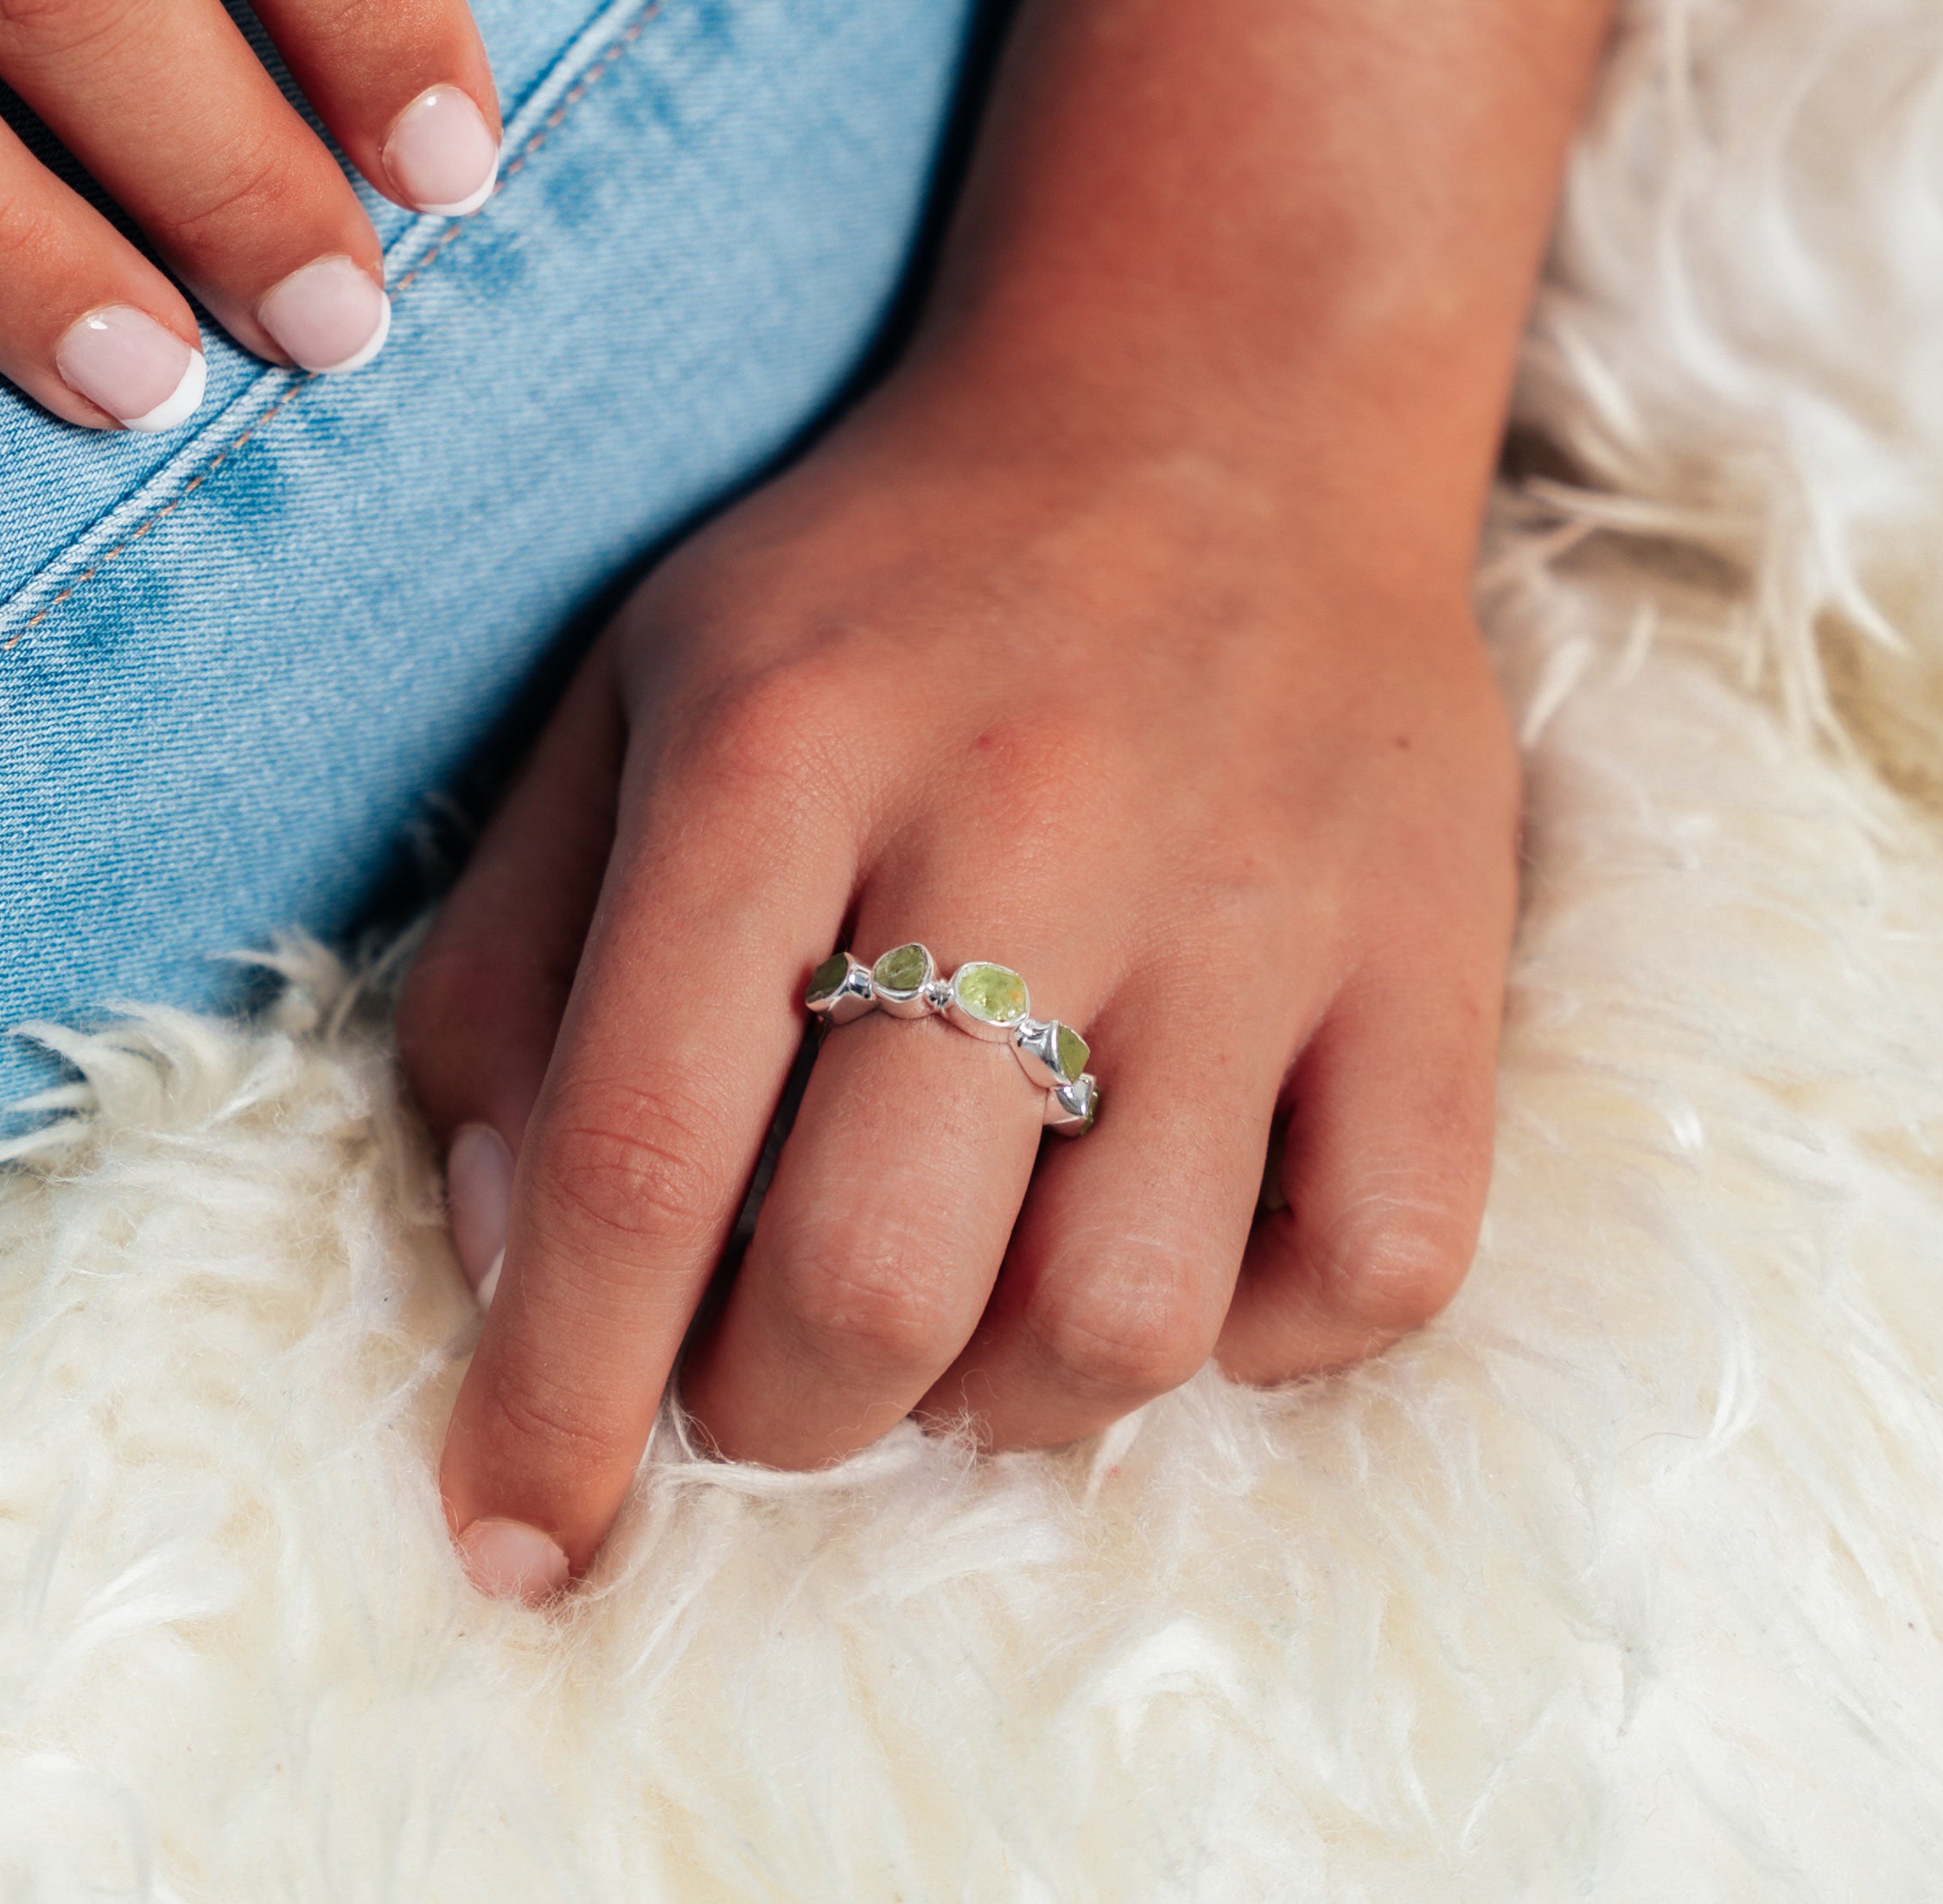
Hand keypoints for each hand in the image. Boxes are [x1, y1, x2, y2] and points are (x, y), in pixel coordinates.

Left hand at [396, 0, 1734, 1594]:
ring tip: (966, 1287)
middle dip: (777, 1414)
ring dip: (1003, 1394)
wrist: (1220, 393)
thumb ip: (512, 968)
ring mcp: (1252, 901)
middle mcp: (1021, 823)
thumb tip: (508, 1268)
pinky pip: (1368, 1282)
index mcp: (778, 750)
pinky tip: (1173, 1232)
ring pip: (1118, 1331)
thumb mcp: (631, 697)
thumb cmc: (886, 586)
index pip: (640, 1155)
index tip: (513, 1548)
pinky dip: (1256, 1336)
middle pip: (873, 1285)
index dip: (556, 1401)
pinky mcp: (1434, 954)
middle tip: (766, 1372)